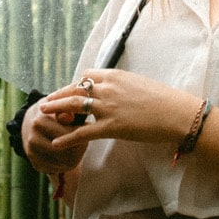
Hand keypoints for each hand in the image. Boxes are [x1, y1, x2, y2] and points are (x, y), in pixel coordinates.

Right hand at [21, 99, 90, 177]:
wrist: (30, 123)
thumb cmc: (50, 111)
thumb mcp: (57, 104)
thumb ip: (65, 109)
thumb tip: (70, 116)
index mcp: (39, 121)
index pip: (66, 133)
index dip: (80, 132)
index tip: (88, 128)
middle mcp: (33, 139)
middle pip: (65, 151)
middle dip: (79, 147)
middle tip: (85, 141)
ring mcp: (33, 153)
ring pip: (62, 163)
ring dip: (75, 157)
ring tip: (80, 147)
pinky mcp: (36, 164)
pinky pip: (57, 169)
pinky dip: (66, 164)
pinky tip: (70, 155)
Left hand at [39, 70, 201, 153]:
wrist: (176, 113)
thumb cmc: (163, 99)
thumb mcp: (139, 84)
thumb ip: (123, 86)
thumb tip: (117, 90)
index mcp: (115, 75)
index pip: (87, 76)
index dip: (75, 84)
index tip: (68, 91)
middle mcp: (108, 88)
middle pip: (76, 89)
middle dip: (59, 95)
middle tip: (46, 101)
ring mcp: (108, 107)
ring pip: (75, 106)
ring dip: (56, 109)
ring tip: (42, 114)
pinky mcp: (112, 127)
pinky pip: (84, 132)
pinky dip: (68, 138)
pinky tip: (57, 143)